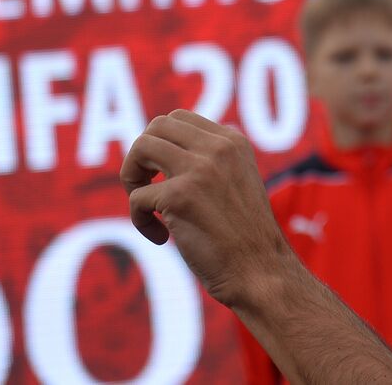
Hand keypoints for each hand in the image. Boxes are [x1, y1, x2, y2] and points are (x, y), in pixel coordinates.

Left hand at [121, 109, 292, 308]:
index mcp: (233, 141)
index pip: (179, 118)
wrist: (260, 273)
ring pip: (140, 148)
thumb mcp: (235, 182)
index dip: (161, 145)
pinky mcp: (180, 196)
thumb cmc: (244, 237)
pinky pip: (137, 198)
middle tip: (148, 188)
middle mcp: (217, 148)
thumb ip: (210, 162)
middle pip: (156, 126)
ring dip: (131, 177)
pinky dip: (140, 220)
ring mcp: (199, 169)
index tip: (164, 175)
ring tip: (147, 206)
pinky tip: (162, 238)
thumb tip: (161, 152)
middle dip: (141, 156)